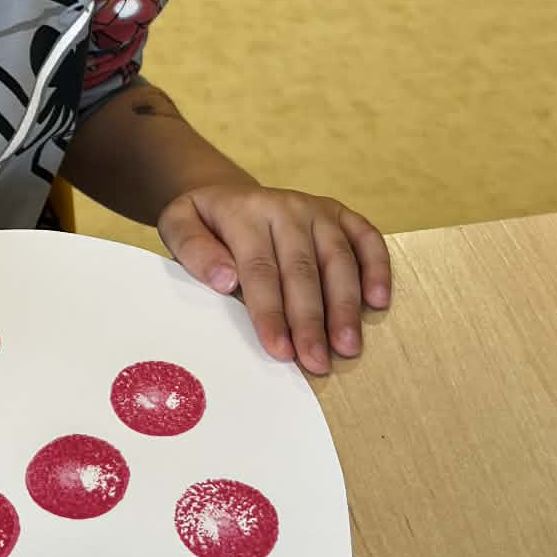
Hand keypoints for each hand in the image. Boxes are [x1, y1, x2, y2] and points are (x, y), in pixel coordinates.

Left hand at [158, 182, 391, 375]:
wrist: (227, 195)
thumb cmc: (204, 224)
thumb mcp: (178, 225)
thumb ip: (193, 250)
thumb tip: (226, 280)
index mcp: (245, 211)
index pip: (260, 269)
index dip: (270, 312)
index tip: (279, 350)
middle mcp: (286, 206)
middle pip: (302, 269)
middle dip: (310, 320)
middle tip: (316, 362)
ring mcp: (317, 209)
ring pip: (338, 259)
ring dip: (345, 305)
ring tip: (347, 346)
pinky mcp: (340, 214)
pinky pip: (367, 238)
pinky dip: (377, 268)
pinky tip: (378, 302)